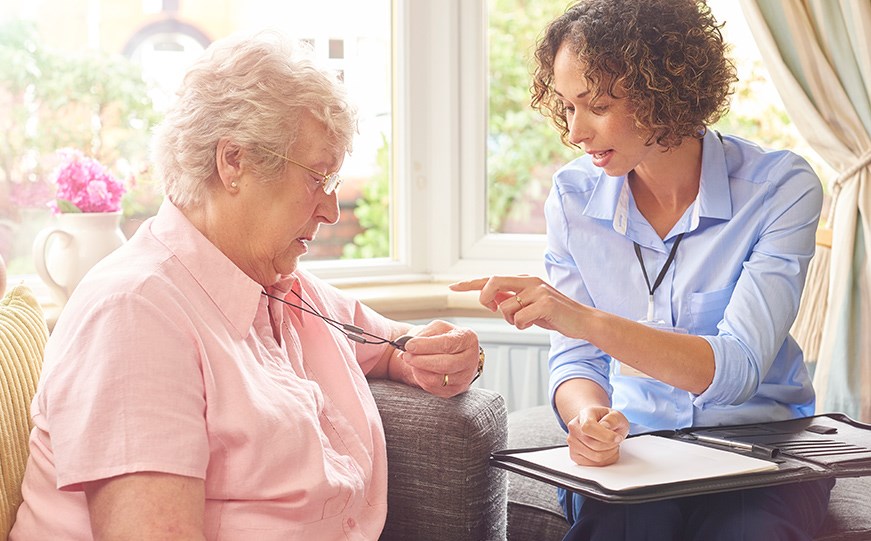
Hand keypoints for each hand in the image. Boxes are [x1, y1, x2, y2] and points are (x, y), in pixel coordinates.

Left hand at [398, 320, 479, 397]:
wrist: (454, 353)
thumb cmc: (444, 338)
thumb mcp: (437, 328)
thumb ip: (424, 334)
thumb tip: (407, 344)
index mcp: (468, 339)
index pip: (447, 344)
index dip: (426, 345)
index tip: (409, 345)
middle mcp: (470, 359)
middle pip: (445, 364)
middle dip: (421, 360)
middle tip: (406, 356)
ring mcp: (465, 377)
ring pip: (439, 379)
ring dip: (420, 371)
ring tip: (410, 361)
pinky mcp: (456, 389)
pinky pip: (435, 388)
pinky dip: (422, 379)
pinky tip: (417, 370)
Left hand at [450, 275, 587, 337]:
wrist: (582, 321)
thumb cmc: (553, 314)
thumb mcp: (528, 306)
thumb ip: (509, 299)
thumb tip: (489, 298)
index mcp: (523, 280)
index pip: (491, 279)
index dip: (470, 283)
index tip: (452, 286)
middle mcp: (529, 281)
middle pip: (493, 282)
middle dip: (484, 297)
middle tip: (490, 308)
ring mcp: (538, 290)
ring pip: (505, 307)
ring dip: (512, 320)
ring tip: (527, 321)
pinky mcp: (545, 303)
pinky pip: (520, 319)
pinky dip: (523, 326)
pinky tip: (536, 323)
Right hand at [565, 406, 628, 466]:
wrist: (598, 425)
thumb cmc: (607, 421)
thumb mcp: (616, 415)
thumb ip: (613, 419)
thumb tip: (605, 426)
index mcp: (584, 415)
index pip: (588, 427)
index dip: (605, 435)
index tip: (617, 438)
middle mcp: (574, 428)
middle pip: (594, 444)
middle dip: (611, 445)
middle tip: (617, 440)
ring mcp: (572, 443)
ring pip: (596, 457)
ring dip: (610, 454)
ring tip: (612, 445)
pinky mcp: (574, 456)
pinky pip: (594, 465)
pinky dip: (606, 461)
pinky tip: (606, 452)